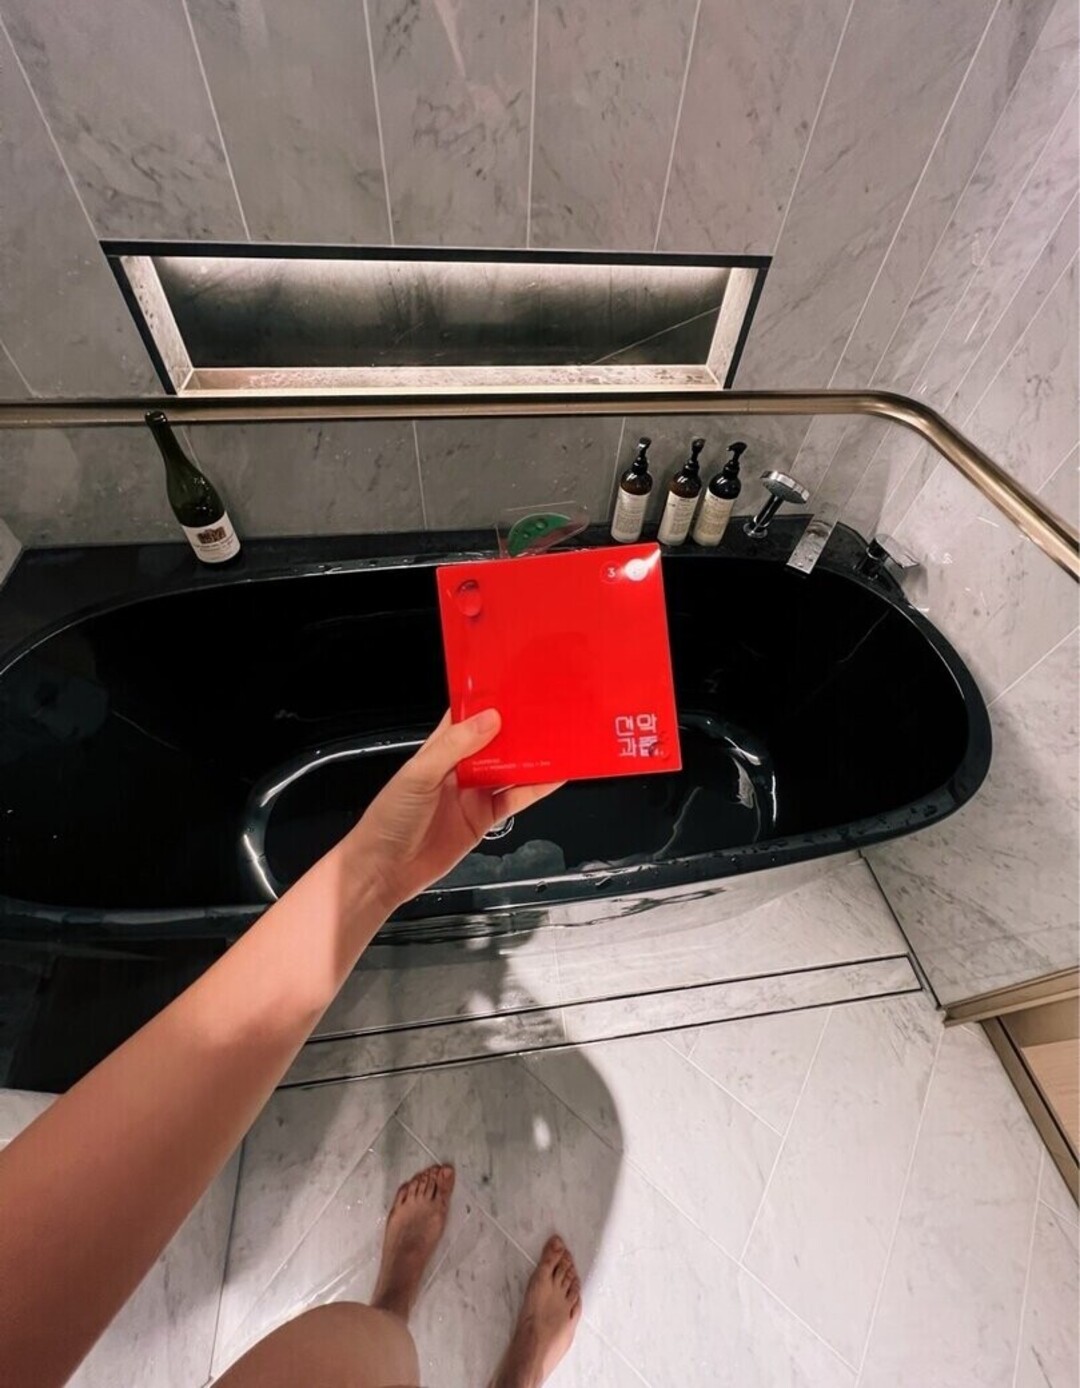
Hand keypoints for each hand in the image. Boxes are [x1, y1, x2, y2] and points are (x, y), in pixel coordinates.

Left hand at [348, 709, 561, 910]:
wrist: (386, 869)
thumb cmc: (388, 819)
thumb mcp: (419, 774)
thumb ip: (454, 746)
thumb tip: (487, 720)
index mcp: (438, 751)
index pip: (467, 719)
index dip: (489, 704)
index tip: (514, 691)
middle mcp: (458, 769)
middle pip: (495, 743)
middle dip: (518, 730)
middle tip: (544, 715)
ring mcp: (473, 794)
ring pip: (510, 770)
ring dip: (531, 759)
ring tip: (555, 742)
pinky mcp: (484, 818)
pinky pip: (515, 800)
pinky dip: (535, 789)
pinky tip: (552, 778)